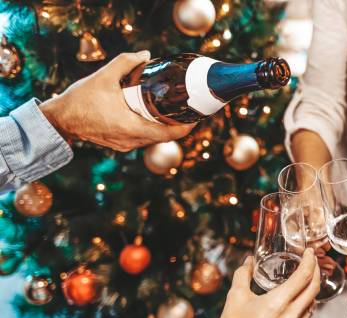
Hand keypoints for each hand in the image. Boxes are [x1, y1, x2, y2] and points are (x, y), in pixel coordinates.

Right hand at [40, 51, 193, 151]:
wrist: (60, 119)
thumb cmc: (80, 99)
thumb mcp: (104, 77)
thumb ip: (126, 63)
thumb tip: (146, 55)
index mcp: (131, 127)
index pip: (168, 133)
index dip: (186, 127)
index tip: (196, 116)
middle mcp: (131, 140)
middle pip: (164, 136)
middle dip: (178, 125)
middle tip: (187, 110)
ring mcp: (125, 145)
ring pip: (153, 139)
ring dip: (164, 127)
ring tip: (174, 112)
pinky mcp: (120, 144)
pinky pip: (143, 139)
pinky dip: (151, 129)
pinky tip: (154, 117)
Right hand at [215, 248, 320, 317]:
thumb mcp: (235, 296)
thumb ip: (243, 274)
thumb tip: (249, 260)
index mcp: (277, 302)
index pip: (304, 277)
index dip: (310, 261)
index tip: (310, 253)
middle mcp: (290, 316)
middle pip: (314, 288)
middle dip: (316, 271)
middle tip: (312, 261)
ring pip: (312, 303)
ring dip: (312, 288)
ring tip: (307, 278)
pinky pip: (306, 317)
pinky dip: (306, 305)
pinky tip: (300, 300)